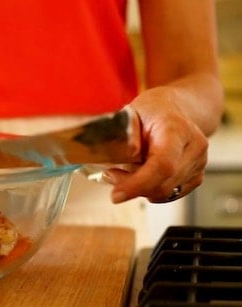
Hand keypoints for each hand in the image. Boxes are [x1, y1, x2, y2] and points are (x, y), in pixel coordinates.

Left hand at [105, 87, 208, 202]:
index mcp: (177, 130)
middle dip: (131, 186)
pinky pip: (169, 195)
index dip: (139, 184)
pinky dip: (150, 190)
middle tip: (110, 174)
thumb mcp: (130, 115)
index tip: (116, 194)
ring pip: (164, 192)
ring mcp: (198, 164)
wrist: (173, 110)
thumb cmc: (150, 113)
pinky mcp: (196, 177)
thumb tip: (118, 156)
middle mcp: (194, 148)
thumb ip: (125, 137)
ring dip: (140, 189)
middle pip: (162, 183)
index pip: (163, 165)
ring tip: (124, 171)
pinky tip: (140, 175)